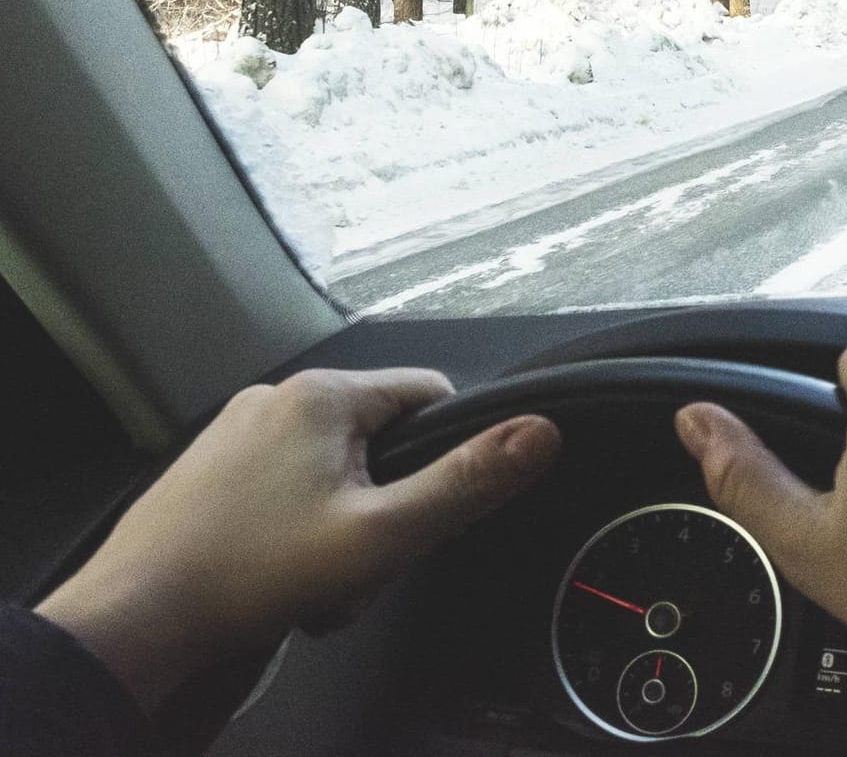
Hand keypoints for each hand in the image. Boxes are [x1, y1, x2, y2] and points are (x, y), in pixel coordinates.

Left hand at [37, 368, 558, 710]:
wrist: (135, 622)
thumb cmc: (252, 574)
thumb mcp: (383, 535)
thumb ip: (467, 483)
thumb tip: (541, 432)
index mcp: (323, 395)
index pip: (430, 396)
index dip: (446, 457)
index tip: (424, 512)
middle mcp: (276, 397)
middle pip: (381, 440)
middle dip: (387, 504)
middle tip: (364, 560)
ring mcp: (236, 432)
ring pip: (335, 469)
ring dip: (344, 523)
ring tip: (317, 578)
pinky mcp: (209, 470)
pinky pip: (286, 485)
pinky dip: (298, 528)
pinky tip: (280, 573)